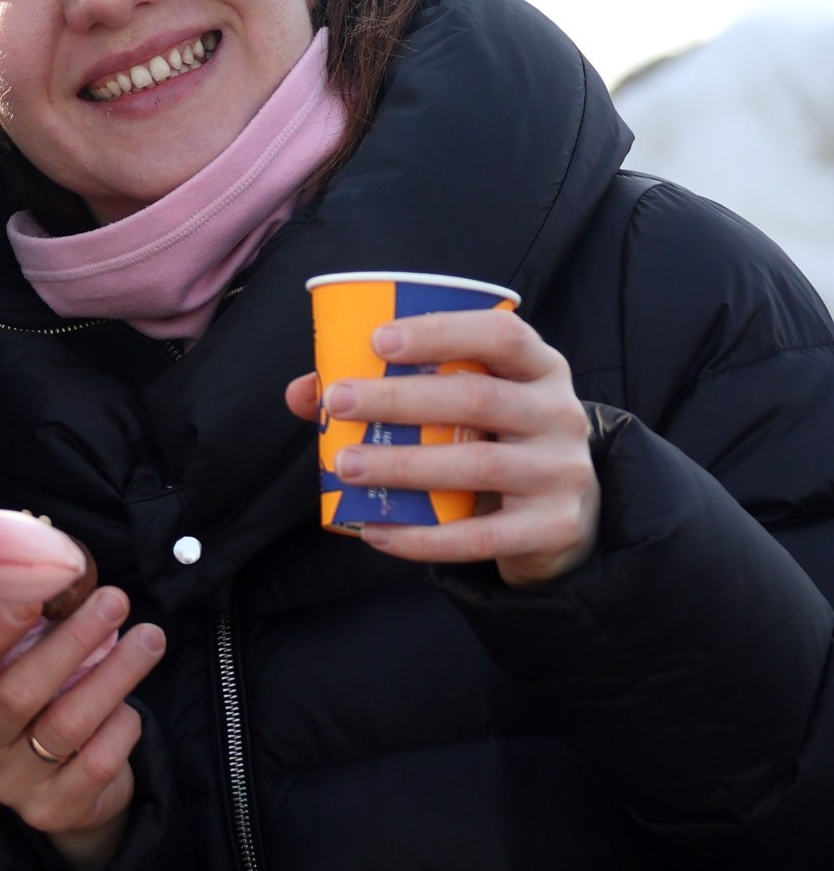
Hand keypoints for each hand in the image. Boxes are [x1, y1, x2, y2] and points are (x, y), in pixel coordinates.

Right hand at [0, 585, 162, 870]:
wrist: (63, 790)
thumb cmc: (40, 700)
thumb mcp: (16, 665)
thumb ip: (28, 624)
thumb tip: (60, 564)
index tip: (31, 595)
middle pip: (19, 693)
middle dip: (73, 641)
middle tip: (114, 600)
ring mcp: (10, 784)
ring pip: (67, 724)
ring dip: (115, 674)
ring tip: (150, 638)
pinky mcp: (53, 809)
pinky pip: (98, 760)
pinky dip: (122, 725)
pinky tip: (132, 707)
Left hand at [284, 304, 598, 585]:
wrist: (567, 519)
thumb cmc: (499, 443)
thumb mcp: (470, 408)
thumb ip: (398, 391)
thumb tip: (304, 392)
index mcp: (541, 369)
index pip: (501, 335)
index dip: (441, 333)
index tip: (378, 340)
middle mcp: (560, 414)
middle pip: (478, 399)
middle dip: (400, 400)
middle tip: (339, 401)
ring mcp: (561, 473)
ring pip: (475, 466)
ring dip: (402, 465)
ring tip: (344, 465)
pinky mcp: (552, 528)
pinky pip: (478, 536)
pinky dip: (421, 537)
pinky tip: (374, 531)